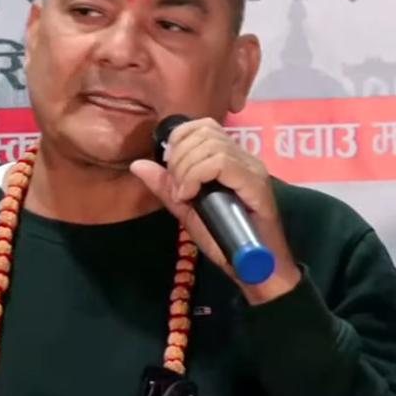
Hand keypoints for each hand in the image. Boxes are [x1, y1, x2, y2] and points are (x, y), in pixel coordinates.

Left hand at [130, 118, 300, 304]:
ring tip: (184, 194)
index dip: (179, 139)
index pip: (203, 126)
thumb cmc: (225, 241)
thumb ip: (166, 187)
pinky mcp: (256, 183)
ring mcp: (252, 168)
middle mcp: (244, 157)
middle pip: (204, 132)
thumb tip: (138, 165)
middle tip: (177, 188)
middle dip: (179, 157)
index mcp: (230, 158)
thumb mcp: (187, 210)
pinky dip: (197, 175)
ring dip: (187, 168)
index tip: (171, 169)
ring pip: (211, 145)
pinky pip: (221, 163)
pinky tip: (191, 195)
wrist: (256, 269)